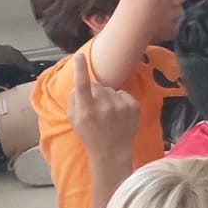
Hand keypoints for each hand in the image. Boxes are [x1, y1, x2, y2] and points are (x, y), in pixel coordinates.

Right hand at [67, 52, 138, 171]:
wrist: (112, 151)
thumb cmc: (89, 135)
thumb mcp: (74, 120)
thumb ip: (73, 100)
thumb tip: (78, 84)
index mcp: (86, 110)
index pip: (82, 85)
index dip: (80, 70)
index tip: (79, 56)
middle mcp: (104, 106)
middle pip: (97, 86)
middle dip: (95, 92)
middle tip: (95, 107)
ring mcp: (120, 106)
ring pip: (110, 89)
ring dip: (108, 96)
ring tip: (107, 113)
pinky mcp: (133, 106)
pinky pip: (122, 93)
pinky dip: (119, 100)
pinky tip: (117, 113)